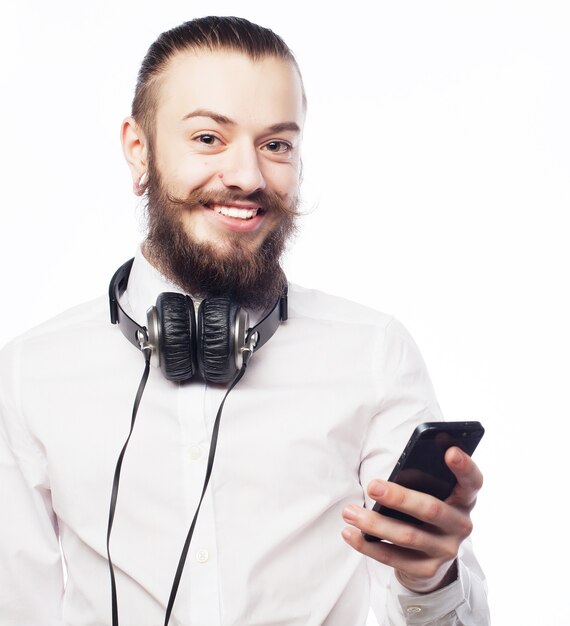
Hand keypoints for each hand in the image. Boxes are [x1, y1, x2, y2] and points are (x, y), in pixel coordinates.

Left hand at [341, 447, 482, 593]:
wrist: (429, 558)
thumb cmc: (424, 511)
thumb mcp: (431, 493)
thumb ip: (423, 482)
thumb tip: (395, 473)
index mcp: (463, 499)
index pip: (472, 481)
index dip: (464, 466)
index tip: (450, 451)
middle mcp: (461, 525)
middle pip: (431, 510)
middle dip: (399, 498)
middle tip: (371, 486)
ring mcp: (446, 550)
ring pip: (408, 536)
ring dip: (374, 523)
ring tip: (348, 511)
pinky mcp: (428, 569)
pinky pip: (394, 558)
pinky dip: (368, 545)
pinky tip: (349, 533)